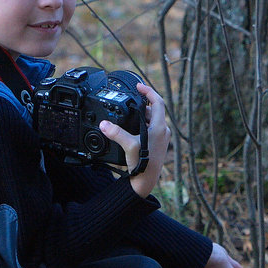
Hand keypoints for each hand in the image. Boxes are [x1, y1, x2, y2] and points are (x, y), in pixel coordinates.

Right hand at [99, 82, 168, 197]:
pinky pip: (151, 128)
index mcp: (159, 127)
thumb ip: (116, 133)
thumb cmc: (143, 165)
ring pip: (152, 120)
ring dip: (142, 115)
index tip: (139, 86)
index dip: (149, 91)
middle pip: (154, 110)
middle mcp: (163, 131)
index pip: (158, 102)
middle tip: (130, 101)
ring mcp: (162, 138)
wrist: (146, 181)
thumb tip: (104, 124)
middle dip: (142, 105)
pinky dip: (142, 124)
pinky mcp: (158, 144)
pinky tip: (132, 128)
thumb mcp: (128, 146)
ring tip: (129, 114)